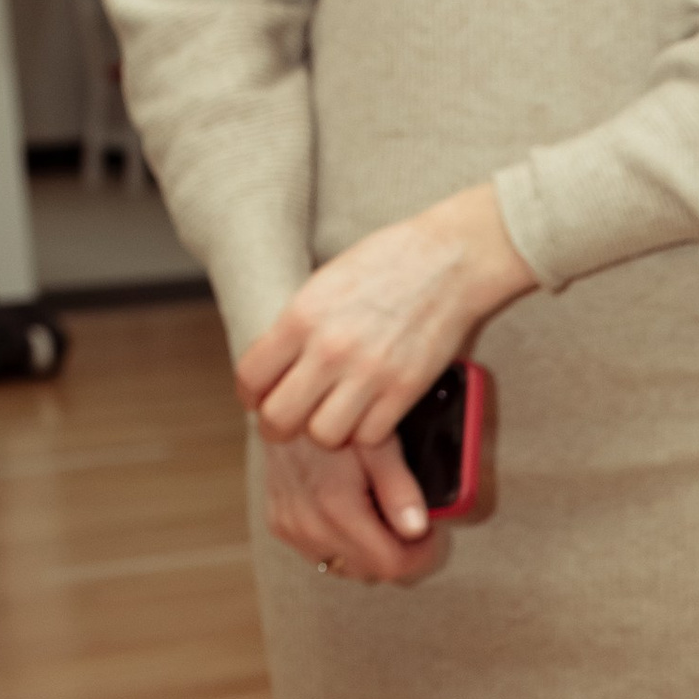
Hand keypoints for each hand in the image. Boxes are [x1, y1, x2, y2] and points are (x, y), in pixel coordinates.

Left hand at [237, 181, 534, 452]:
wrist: (448, 260)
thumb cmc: (388, 264)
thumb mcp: (325, 283)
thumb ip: (298, 325)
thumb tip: (278, 363)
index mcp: (301, 315)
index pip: (251, 377)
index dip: (252, 395)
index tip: (262, 398)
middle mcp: (329, 348)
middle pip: (279, 418)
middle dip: (281, 424)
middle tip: (293, 420)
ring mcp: (368, 374)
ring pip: (324, 436)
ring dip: (328, 430)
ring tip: (336, 414)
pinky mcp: (404, 391)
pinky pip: (369, 437)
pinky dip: (367, 430)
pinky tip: (370, 411)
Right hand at [258, 425, 445, 582]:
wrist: (283, 403)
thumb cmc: (334, 417)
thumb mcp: (377, 442)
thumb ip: (398, 487)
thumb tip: (417, 529)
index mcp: (336, 508)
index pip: (392, 565)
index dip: (422, 556)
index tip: (433, 535)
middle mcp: (309, 527)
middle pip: (373, 572)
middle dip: (401, 554)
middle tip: (412, 520)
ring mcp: (292, 530)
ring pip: (350, 568)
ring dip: (373, 552)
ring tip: (382, 514)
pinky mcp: (281, 527)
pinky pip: (325, 555)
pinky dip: (346, 544)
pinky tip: (354, 515)